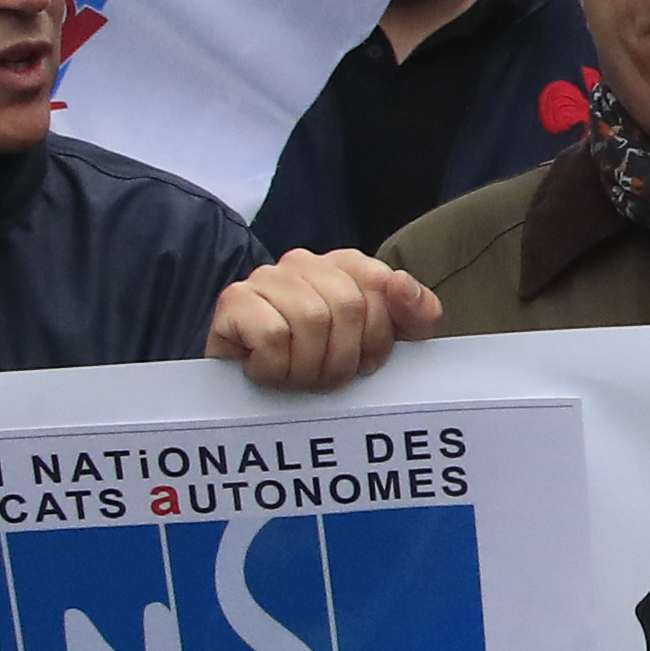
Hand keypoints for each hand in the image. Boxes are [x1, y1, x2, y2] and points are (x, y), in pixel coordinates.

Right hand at [208, 250, 440, 389]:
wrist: (249, 388)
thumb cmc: (321, 362)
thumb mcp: (384, 342)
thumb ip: (416, 314)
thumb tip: (400, 282)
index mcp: (347, 265)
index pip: (383, 285)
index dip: (379, 337)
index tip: (366, 363)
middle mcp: (306, 262)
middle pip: (348, 306)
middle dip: (344, 358)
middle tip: (327, 378)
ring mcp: (267, 277)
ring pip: (311, 320)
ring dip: (309, 368)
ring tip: (297, 377)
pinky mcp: (233, 300)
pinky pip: (272, 335)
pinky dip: (276, 367)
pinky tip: (267, 371)